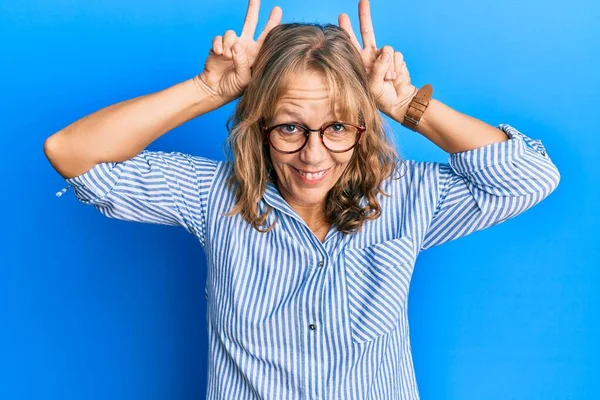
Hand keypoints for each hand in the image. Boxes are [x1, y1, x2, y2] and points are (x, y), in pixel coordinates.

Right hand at [195, 0, 281, 103]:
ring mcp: (231, 45)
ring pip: (231, 32)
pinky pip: (219, 37)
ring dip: (228, 43)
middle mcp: (245, 46)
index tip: (277, 10)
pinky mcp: (219, 45)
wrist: (214, 88)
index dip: (272, 23)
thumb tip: (237, 45)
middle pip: (250, 23)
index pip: (266, 36)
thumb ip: (242, 62)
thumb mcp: (244, 78)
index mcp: (255, 54)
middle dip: (253, 9)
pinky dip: (218, 45)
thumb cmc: (233, 86)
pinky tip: (219, 54)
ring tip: (226, 56)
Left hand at [338, 0, 416, 120]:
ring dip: (389, 66)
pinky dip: (397, 67)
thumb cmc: (382, 98)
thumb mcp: (373, 87)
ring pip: (387, 48)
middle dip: (364, 16)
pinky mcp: (396, 58)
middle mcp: (371, 56)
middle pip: (367, 32)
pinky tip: (395, 77)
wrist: (399, 101)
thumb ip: (377, 69)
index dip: (346, 30)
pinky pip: (397, 56)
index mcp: (360, 62)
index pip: (350, 43)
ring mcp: (384, 56)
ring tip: (388, 80)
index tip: (342, 16)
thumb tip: (385, 52)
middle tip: (362, 1)